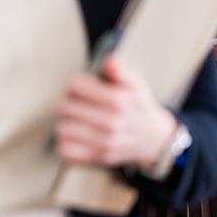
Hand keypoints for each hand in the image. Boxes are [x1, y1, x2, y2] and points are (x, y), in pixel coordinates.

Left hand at [54, 55, 176, 170]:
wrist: (154, 139)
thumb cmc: (139, 107)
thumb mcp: (136, 85)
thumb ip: (120, 72)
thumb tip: (109, 60)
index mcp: (119, 100)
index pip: (75, 85)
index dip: (73, 84)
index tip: (79, 88)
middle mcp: (111, 122)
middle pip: (64, 107)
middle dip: (66, 101)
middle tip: (74, 103)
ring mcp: (105, 142)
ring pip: (62, 128)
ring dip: (65, 122)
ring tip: (74, 119)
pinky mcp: (98, 157)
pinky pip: (66, 150)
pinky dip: (65, 142)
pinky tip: (74, 136)